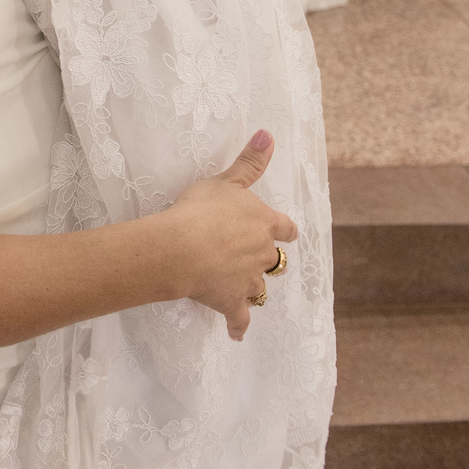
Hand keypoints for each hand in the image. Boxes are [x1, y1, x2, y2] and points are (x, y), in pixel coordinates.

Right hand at [164, 131, 297, 341]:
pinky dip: (239, 327)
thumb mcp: (226, 180)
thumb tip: (269, 133)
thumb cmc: (202, 210)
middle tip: (253, 258)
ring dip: (254, 289)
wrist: (183, 249)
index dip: (284, 229)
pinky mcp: (232, 304)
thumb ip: (250, 161)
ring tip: (245, 291)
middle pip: (274, 260)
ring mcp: (249, 282)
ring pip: (260, 289)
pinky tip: (237, 335)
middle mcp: (263, 254)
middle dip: (266, 260)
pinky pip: (240, 320)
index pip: (285, 227)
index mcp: (265, 223)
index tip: (285, 231)